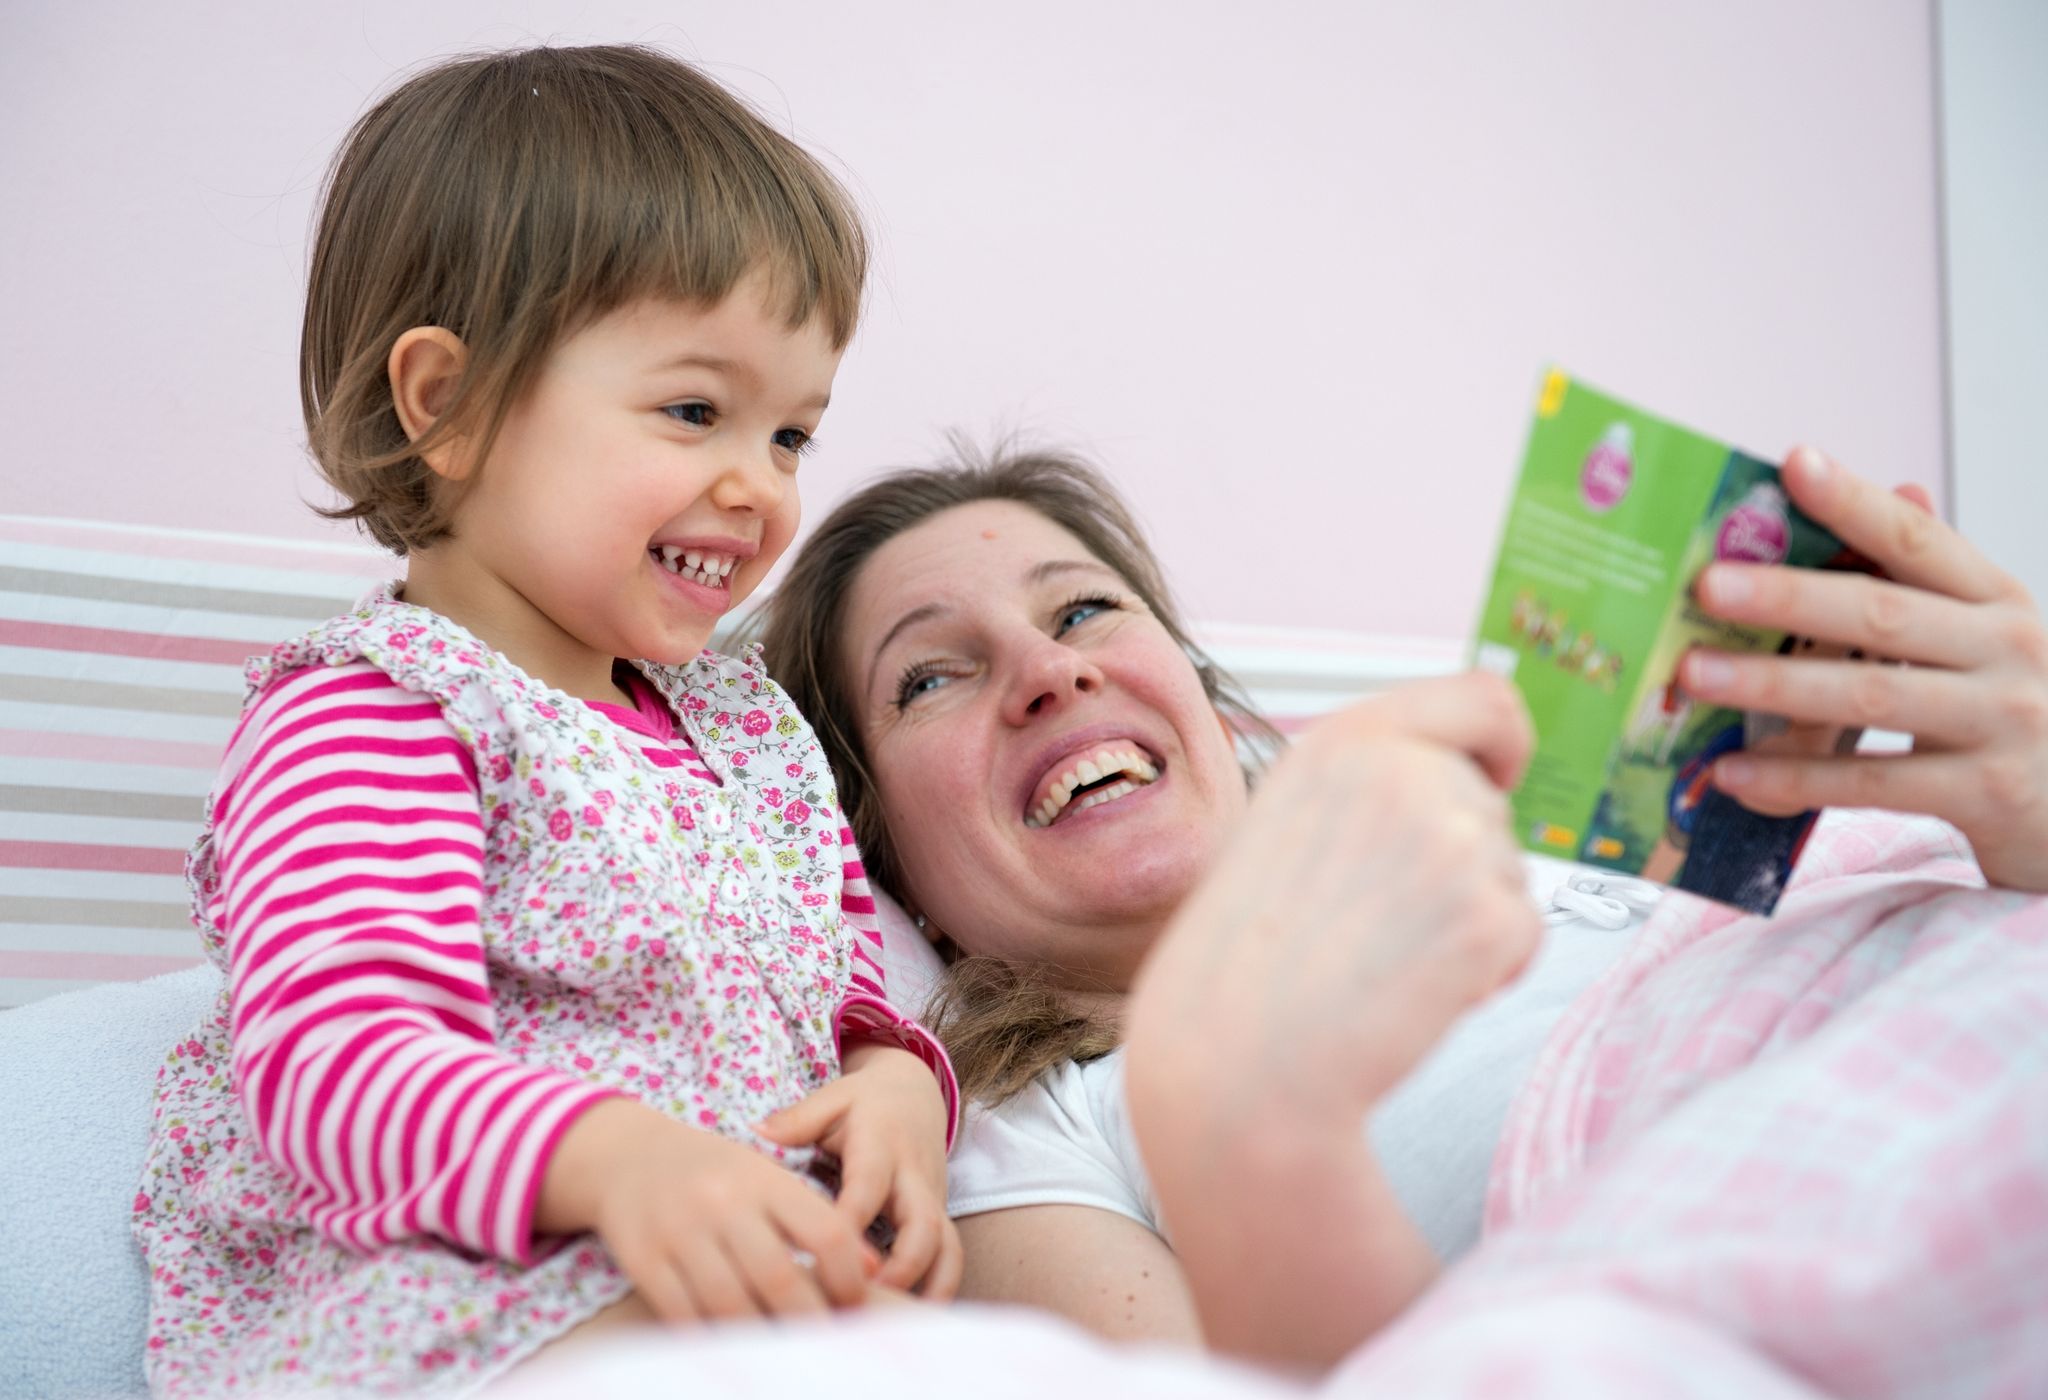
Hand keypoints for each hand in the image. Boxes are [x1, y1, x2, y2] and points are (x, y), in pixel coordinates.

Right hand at [534, 1097, 874, 1321]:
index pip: (826, 1233)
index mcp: (765, 1179)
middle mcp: (724, 1202)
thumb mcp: (768, 1179)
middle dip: (810, 1323)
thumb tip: (872, 1268)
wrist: (628, 1155)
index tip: (855, 1307)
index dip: (849, 1280)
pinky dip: (711, 1339)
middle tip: (826, 1346)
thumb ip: (816, 1218)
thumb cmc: (715, 1174)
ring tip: (783, 1356)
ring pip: (731, 1305)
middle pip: (781, 1279)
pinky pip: (683, 1315)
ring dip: (761, 1339)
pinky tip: (731, 1348)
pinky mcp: (643, 1260)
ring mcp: (680, 1231)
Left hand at [758, 1043, 962, 1298]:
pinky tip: (910, 1321)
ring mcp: (932, 1200)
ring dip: (927, 1287)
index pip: (867, 1188)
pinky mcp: (940, 1219)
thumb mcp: (832, 1099)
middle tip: (861, 1299)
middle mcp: (914, 1177)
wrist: (915, 1095)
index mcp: (881, 1146)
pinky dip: (939, 1290)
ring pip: (946, 1247)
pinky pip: (949, 1258)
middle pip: (921, 1224)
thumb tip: (755, 1131)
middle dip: (900, 1266)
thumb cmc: (863, 1102)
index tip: (821, 1256)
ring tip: (892, 1323)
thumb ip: (797, 1119)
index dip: (848, 1222)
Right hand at [1122, 671, 1536, 1366]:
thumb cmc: (1249, 959)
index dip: (1505, 741)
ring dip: (1470, 919)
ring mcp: (1448, 839)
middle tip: (1378, 924)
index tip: (1500, 775)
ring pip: (1511, 871)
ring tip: (1380, 959)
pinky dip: (1486, 973)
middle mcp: (1400, 771)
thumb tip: (1475, 775)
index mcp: (1343, 740)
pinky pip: (1525, 935)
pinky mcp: (1486, 915)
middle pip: (1492, 802)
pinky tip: (1408, 994)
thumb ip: (1371, 786)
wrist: (1235, 1065)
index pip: (1485, 697)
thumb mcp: (1289, 824)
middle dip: (1463, 862)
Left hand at [1682, 446, 2047, 891]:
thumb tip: (1902, 485)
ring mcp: (2001, 723)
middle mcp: (2007, 650)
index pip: (1918, 540)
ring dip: (1772, 686)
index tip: (1794, 463)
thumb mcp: (1986, 637)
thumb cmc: (2013, 709)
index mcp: (1996, 600)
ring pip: (1869, 696)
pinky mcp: (1986, 794)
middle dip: (1788, 598)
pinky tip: (1732, 773)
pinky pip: (1873, 783)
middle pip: (1882, 614)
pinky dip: (1797, 778)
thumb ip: (1932, 581)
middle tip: (1707, 585)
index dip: (1856, 501)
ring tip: (1692, 676)